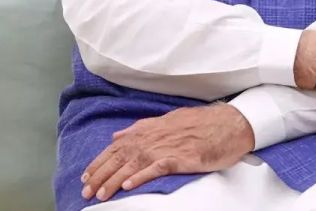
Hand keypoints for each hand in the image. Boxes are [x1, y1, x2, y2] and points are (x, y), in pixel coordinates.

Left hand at [80, 103, 253, 201]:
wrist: (230, 123)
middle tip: (85, 191)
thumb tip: (118, 136)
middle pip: (119, 158)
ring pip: (132, 166)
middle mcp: (153, 137)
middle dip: (99, 176)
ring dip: (113, 181)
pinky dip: (140, 176)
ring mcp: (166, 147)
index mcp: (149, 129)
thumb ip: (141, 128)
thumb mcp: (168, 120)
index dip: (98, 163)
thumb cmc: (202, 123)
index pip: (115, 147)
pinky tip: (127, 185)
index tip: (85, 176)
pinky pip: (155, 168)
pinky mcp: (180, 158)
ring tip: (99, 194)